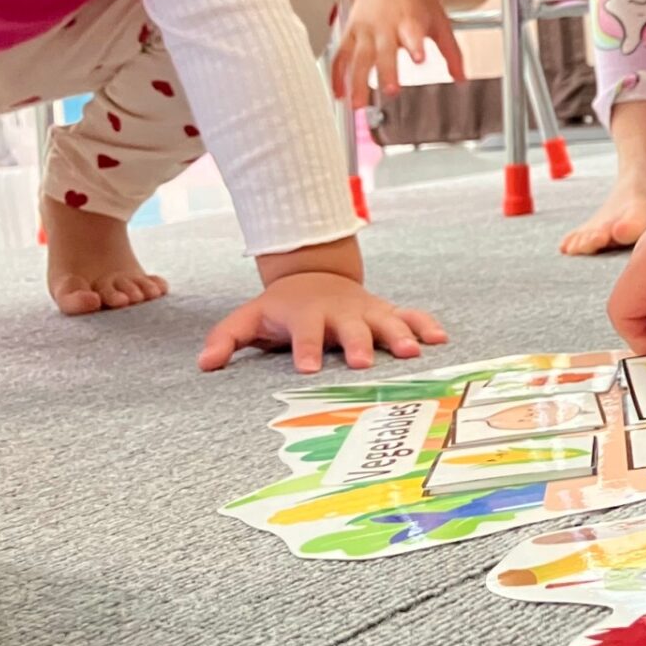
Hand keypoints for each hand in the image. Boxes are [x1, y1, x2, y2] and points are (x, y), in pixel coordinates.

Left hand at [198, 271, 447, 372]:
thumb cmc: (282, 308)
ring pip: (386, 321)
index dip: (306, 349)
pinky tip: (441, 339)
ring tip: (412, 353)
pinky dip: (425, 325)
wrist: (315, 276)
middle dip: (357, 344)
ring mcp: (366, 310)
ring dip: (399, 335)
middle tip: (363, 363)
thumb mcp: (249, 317)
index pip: (305, 332)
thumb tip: (204, 365)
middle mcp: (340, 311)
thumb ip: (226, 339)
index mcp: (307, 314)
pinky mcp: (386, 311)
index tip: (309, 370)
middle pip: (351, 327)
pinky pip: (410, 315)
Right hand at [331, 0, 463, 107]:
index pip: (413, 34)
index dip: (415, 45)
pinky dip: (337, 75)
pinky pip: (341, 55)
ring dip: (356, 81)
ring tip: (357, 105)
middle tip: (390, 91)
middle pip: (384, 51)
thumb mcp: (440, 21)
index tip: (419, 58)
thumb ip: (451, 53)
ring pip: (358, 57)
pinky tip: (339, 94)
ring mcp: (365, 28)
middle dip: (386, 71)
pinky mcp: (351, 30)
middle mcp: (385, 25)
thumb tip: (461, 79)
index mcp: (410, 20)